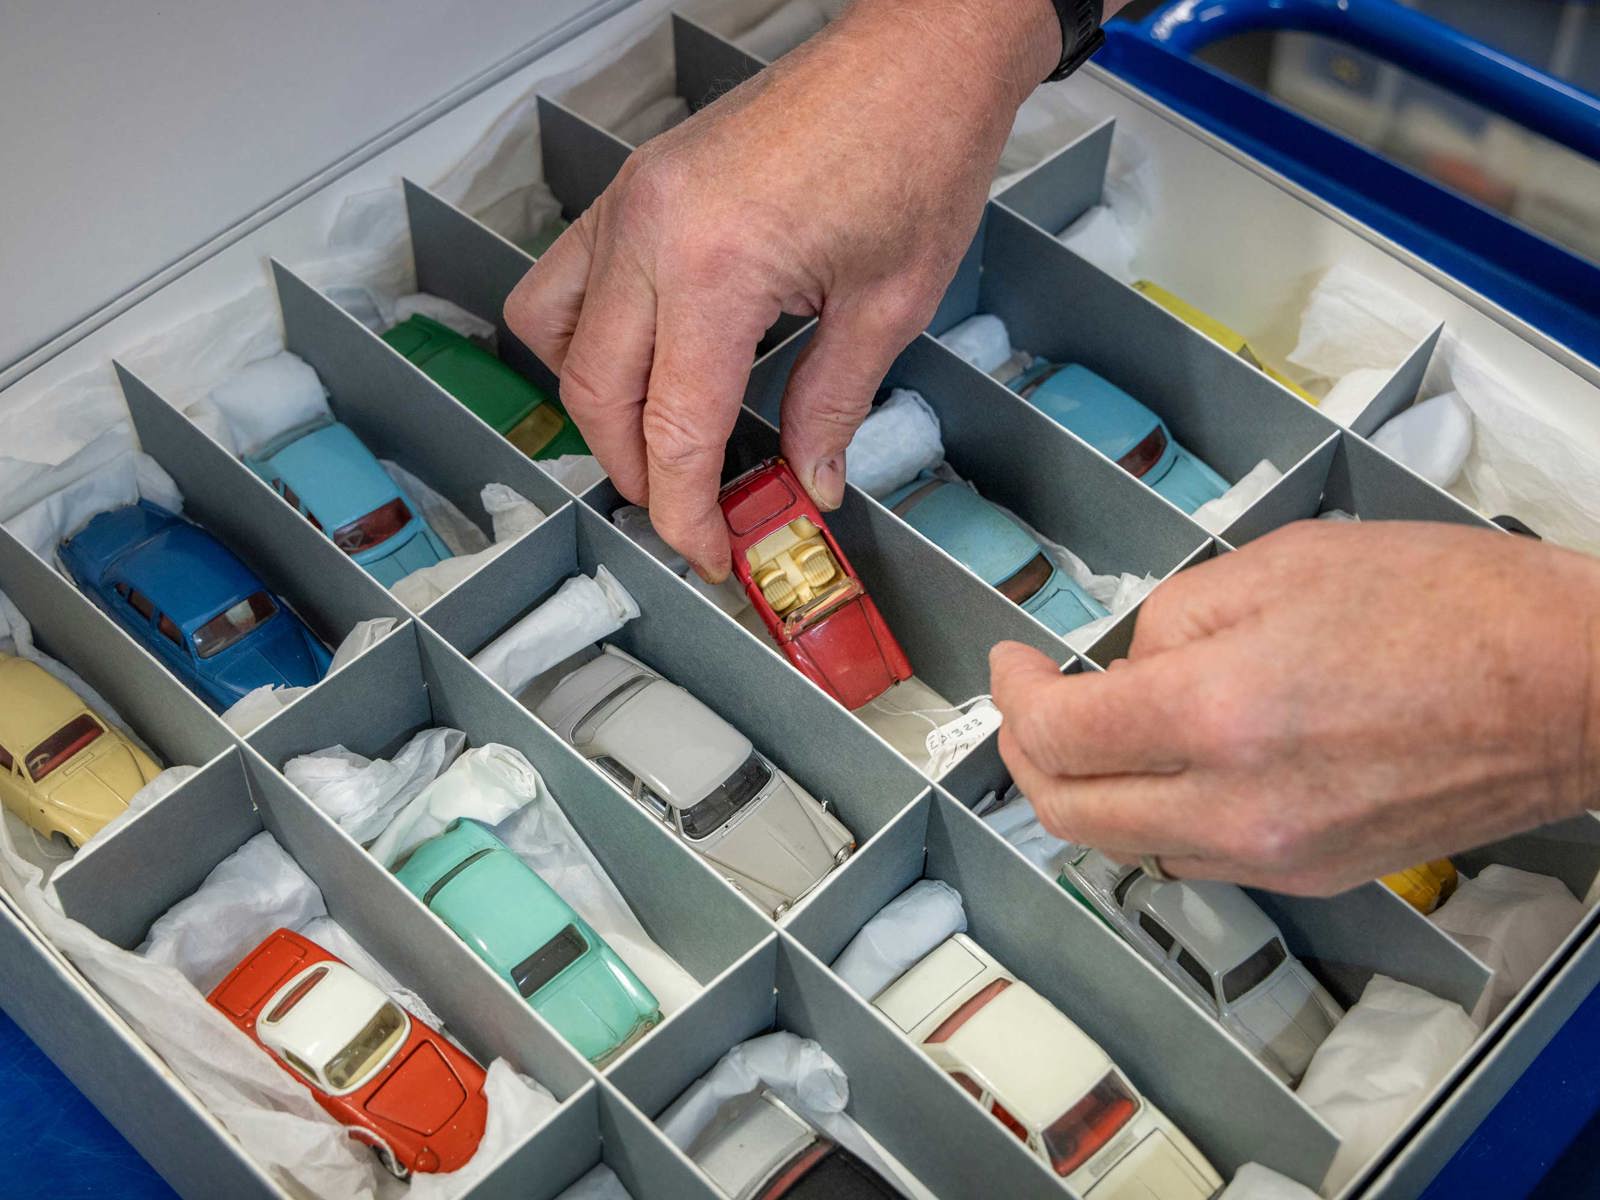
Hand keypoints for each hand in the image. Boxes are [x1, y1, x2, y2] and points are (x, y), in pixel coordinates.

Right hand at [504, 0, 1059, 578]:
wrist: (917, 55)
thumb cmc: (916, 149)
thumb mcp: (887, 306)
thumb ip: (832, 406)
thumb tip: (806, 478)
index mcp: (714, 268)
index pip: (672, 428)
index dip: (685, 510)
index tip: (709, 549)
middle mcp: (650, 231)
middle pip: (596, 394)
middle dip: (636, 472)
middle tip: (690, 512)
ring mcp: (631, 200)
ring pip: (556, 336)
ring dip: (595, 408)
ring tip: (656, 444)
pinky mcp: (636, 184)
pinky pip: (567, 277)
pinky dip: (585, 336)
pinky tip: (640, 363)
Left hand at [990, 521, 1599, 894]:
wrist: (1570, 687)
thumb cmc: (1447, 606)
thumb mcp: (1280, 564)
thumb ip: (1173, 621)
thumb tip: (1126, 667)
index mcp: (1217, 714)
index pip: (1055, 734)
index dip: (1011, 694)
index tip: (1010, 663)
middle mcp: (1234, 808)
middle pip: (1068, 812)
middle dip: (1027, 755)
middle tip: (1031, 703)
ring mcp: (1272, 857)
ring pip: (1125, 846)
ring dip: (1088, 790)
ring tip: (1098, 728)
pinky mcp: (1310, 876)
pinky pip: (1192, 857)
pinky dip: (1155, 814)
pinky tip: (1173, 762)